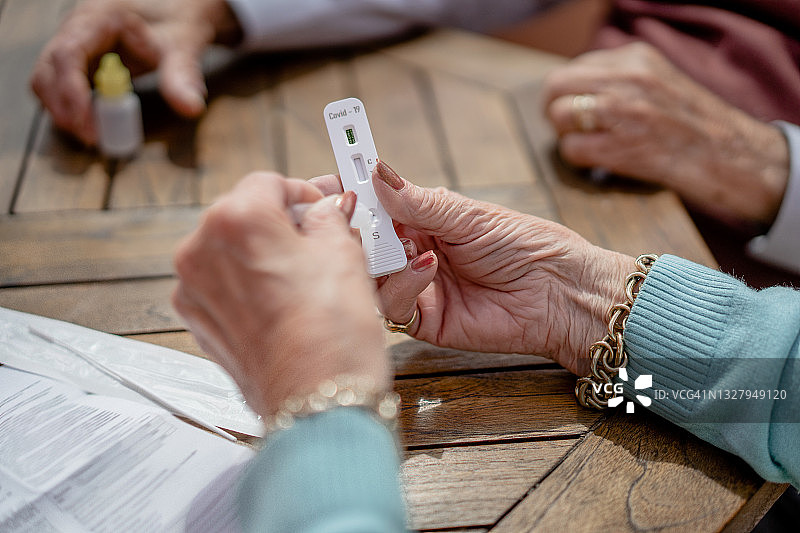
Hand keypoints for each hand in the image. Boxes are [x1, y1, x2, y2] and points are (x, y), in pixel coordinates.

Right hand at [30, 0, 241, 144]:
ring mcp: (73, 45)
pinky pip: (61, 88)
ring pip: (47, 81)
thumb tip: (192, 108)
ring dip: (64, 112)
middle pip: (47, 70)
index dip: (71, 92)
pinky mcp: (78, 62)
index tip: (87, 124)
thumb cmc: (177, 23)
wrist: (176, 10)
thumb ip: (184, 75)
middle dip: (64, 108)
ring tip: (95, 136)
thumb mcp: (184, 46)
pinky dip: (72, 109)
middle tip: (92, 138)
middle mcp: (77, 29)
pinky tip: (95, 126)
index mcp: (99, 17)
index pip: (67, 54)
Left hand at [172, 172, 387, 416]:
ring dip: (263, 254)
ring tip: (304, 275)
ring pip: (231, 252)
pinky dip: (249, 285)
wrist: (316, 403)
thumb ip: (329, 218)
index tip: (322, 207)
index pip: (268, 183)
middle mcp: (201, 249)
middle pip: (242, 215)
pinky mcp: (197, 323)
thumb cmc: (332, 332)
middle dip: (280, 223)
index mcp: (236, 219)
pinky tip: (284, 301)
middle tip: (319, 239)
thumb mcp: (345, 254)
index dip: (302, 192)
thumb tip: (326, 208)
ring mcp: (193, 290)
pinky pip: (222, 285)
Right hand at [312, 162, 634, 375]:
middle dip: (352, 228)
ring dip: (377, 258)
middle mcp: (413, 253)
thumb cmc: (525, 246)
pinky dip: (402, 285)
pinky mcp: (424, 321)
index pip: (375, 206)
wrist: (560, 294)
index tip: (328, 180)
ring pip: (369, 277)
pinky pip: (393, 306)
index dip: (351, 194)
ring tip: (404, 245)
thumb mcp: (470, 216)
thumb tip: (375, 170)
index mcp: (423, 221)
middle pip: (364, 243)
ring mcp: (416, 288)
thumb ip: (419, 201)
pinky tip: (429, 268)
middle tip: (346, 214)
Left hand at [542, 42, 788, 226]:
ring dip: (566, 135)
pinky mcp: (619, 147)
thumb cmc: (691, 123)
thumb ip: (619, 78)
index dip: (568, 93)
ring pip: (559, 116)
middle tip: (568, 128)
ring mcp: (623, 112)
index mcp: (636, 57)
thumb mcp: (658, 81)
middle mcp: (627, 79)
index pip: (574, 68)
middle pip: (556, 87)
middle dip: (554, 110)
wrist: (728, 155)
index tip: (578, 108)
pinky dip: (578, 159)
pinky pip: (571, 149)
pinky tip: (598, 161)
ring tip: (587, 143)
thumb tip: (574, 90)